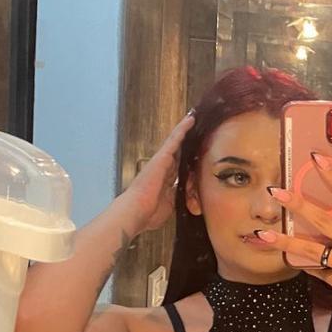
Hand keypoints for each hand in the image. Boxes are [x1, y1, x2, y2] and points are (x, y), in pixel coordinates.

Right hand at [120, 112, 192, 234]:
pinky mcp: (162, 156)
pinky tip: (190, 120)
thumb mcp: (169, 206)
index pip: (178, 168)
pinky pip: (175, 140)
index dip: (186, 160)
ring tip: (193, 117)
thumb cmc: (149, 214)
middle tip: (195, 128)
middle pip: (177, 151)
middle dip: (186, 141)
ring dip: (185, 130)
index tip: (193, 154)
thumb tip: (186, 196)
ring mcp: (162, 161)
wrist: (136, 211)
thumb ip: (176, 198)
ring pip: (176, 142)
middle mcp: (163, 169)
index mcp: (165, 181)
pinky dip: (183, 129)